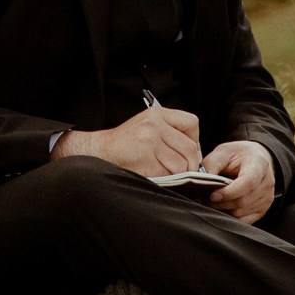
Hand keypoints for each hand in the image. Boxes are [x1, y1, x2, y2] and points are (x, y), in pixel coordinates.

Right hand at [57, 108, 201, 179]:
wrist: (99, 152)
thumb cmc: (125, 143)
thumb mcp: (147, 127)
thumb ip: (170, 133)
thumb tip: (196, 155)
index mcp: (157, 114)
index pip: (191, 123)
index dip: (195, 140)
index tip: (188, 152)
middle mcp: (154, 125)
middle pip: (190, 148)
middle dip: (190, 164)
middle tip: (183, 171)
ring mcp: (149, 141)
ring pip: (181, 164)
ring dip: (178, 174)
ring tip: (167, 173)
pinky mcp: (144, 159)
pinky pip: (168, 175)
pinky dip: (167, 180)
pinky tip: (156, 176)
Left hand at [200, 140, 274, 222]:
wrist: (257, 158)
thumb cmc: (239, 154)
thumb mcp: (223, 151)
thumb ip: (212, 164)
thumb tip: (199, 181)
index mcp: (259, 165)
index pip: (248, 183)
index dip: (229, 192)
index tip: (212, 195)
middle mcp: (266, 183)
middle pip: (243, 201)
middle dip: (220, 203)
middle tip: (202, 199)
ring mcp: (266, 198)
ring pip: (241, 212)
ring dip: (223, 210)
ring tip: (209, 202)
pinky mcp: (262, 209)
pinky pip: (244, 220)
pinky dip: (230, 217)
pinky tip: (220, 208)